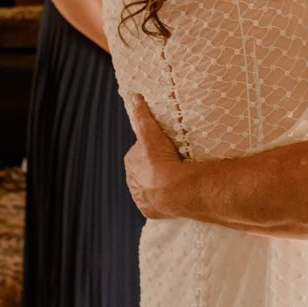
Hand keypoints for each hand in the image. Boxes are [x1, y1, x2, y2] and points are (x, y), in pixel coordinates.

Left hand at [124, 94, 186, 218]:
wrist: (172, 189)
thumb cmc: (161, 159)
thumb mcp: (152, 133)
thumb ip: (142, 115)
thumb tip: (135, 96)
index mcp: (131, 160)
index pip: (141, 150)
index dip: (153, 147)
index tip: (165, 147)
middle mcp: (132, 179)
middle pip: (144, 168)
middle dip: (155, 165)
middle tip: (173, 161)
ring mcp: (140, 196)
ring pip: (148, 186)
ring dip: (159, 182)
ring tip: (176, 178)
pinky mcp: (149, 210)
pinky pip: (155, 202)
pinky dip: (162, 199)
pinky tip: (174, 193)